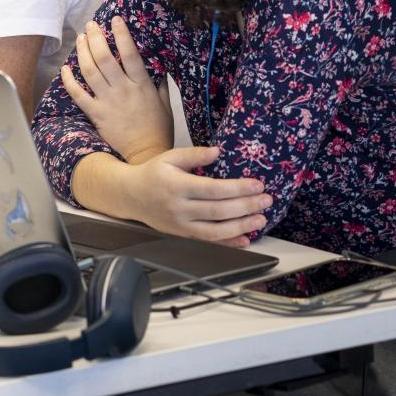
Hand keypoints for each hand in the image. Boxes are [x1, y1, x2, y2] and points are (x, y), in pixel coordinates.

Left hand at [61, 17, 172, 162]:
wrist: (146, 154)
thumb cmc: (158, 128)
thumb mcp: (165, 103)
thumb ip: (159, 83)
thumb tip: (157, 65)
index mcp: (142, 85)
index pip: (130, 53)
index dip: (121, 34)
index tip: (114, 19)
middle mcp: (123, 90)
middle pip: (105, 57)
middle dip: (95, 37)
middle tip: (90, 25)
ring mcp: (108, 101)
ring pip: (90, 70)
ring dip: (82, 51)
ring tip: (80, 39)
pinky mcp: (96, 114)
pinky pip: (78, 94)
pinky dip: (69, 80)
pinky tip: (64, 68)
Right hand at [94, 147, 270, 246]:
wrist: (129, 196)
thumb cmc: (152, 173)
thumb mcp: (169, 157)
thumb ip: (194, 154)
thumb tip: (219, 152)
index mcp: (177, 186)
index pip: (214, 189)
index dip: (238, 189)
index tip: (257, 184)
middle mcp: (179, 208)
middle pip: (218, 211)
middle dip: (246, 206)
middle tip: (266, 200)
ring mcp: (180, 225)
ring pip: (215, 230)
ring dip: (242, 226)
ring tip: (261, 219)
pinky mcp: (182, 235)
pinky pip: (208, 241)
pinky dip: (228, 243)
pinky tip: (245, 239)